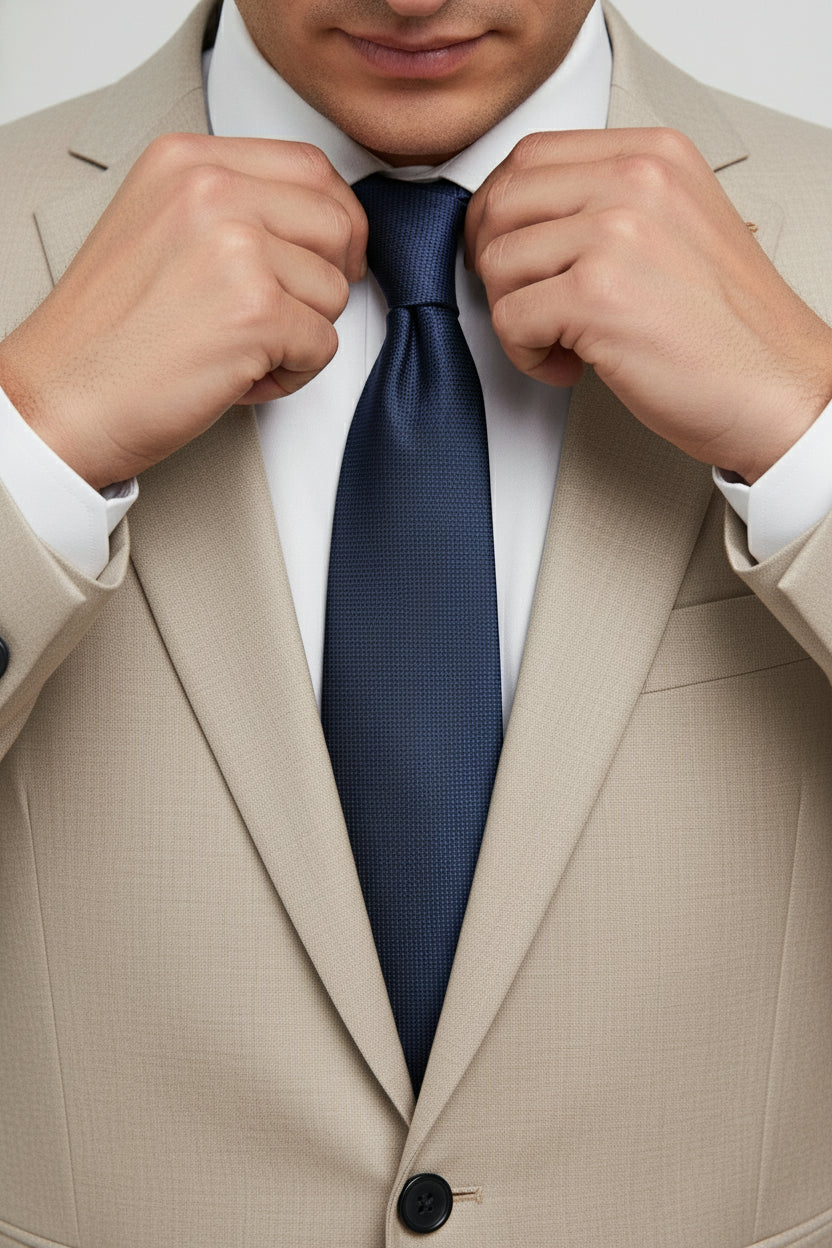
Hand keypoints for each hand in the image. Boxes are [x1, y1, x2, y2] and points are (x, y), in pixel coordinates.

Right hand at [0, 134, 367, 487]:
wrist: (61, 400)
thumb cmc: (105, 336)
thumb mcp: (161, 229)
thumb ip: (232, 209)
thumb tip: (315, 225)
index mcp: (187, 160)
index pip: (310, 168)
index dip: (335, 222)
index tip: (327, 258)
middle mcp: (212, 190)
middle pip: (336, 224)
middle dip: (325, 282)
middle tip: (284, 317)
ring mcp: (237, 248)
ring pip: (335, 291)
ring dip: (302, 335)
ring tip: (239, 351)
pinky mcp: (256, 312)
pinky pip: (323, 345)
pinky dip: (292, 375)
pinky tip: (237, 377)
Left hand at [465, 128, 831, 482]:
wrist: (778, 390)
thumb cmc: (730, 329)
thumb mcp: (675, 228)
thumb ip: (608, 205)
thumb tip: (525, 219)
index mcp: (654, 155)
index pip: (532, 156)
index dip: (502, 214)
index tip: (514, 256)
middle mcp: (637, 181)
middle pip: (502, 203)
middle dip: (497, 266)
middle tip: (528, 305)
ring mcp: (615, 234)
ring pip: (496, 262)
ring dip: (513, 315)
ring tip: (560, 341)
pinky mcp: (597, 295)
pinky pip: (509, 320)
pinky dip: (526, 356)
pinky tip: (569, 366)